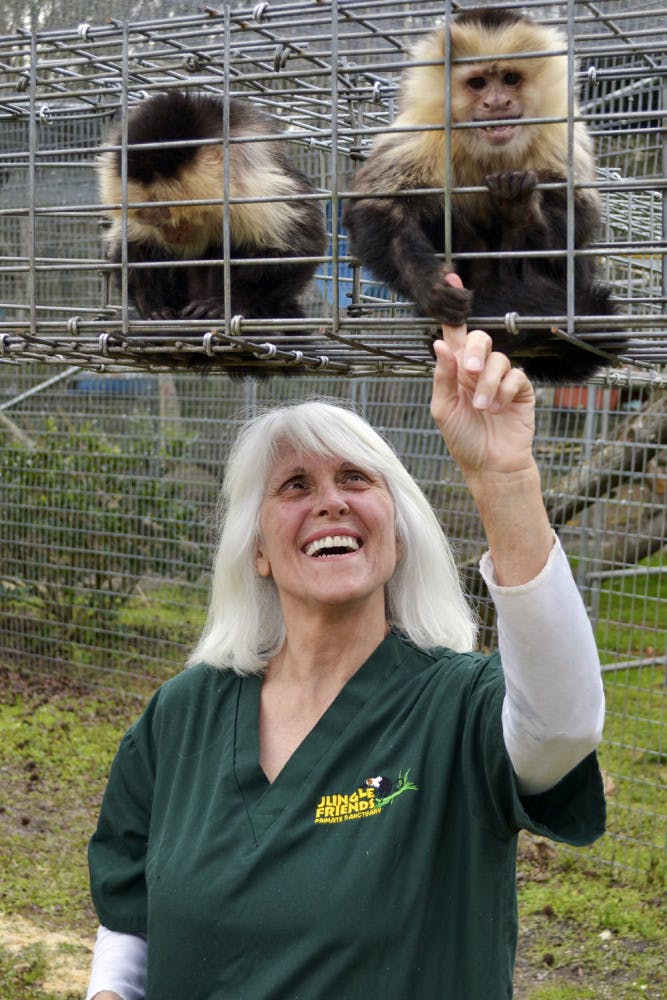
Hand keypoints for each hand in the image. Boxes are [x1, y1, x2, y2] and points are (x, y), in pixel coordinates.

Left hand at [430, 273, 536, 480]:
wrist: (490, 465)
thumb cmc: (463, 439)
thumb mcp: (444, 409)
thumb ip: (443, 376)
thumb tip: (440, 344)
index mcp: (456, 370)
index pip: (454, 335)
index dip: (453, 310)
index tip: (451, 280)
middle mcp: (479, 369)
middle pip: (480, 338)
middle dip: (474, 351)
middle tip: (469, 372)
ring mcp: (501, 378)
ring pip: (498, 360)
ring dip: (487, 384)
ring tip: (482, 408)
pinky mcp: (521, 389)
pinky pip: (515, 376)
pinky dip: (503, 392)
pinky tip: (498, 409)